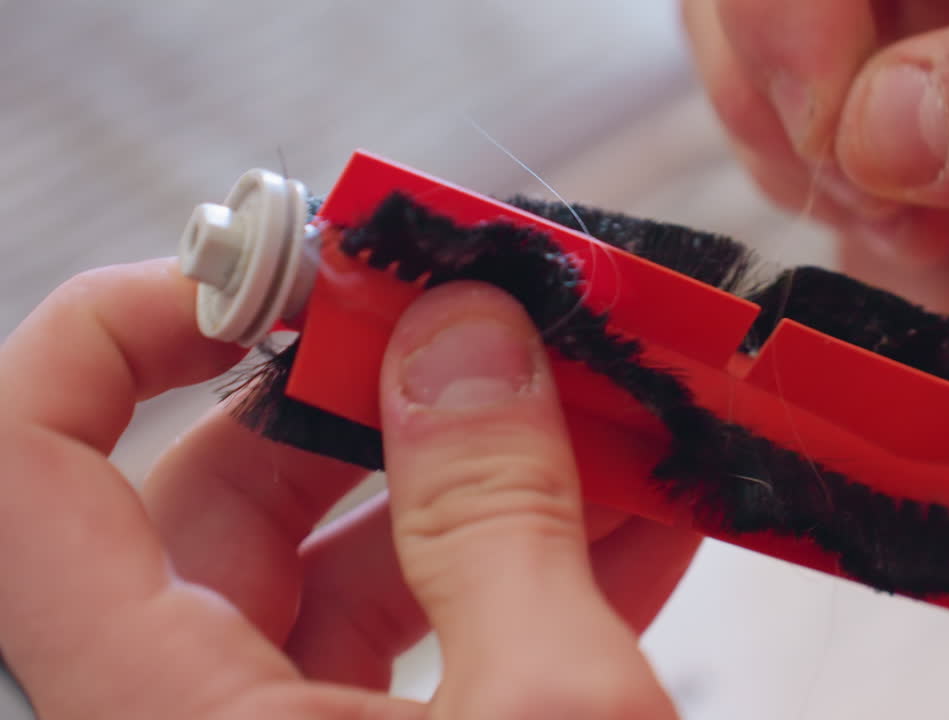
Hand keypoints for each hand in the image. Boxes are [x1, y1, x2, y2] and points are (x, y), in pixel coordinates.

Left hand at [0, 259, 694, 718]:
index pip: (28, 471)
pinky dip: (530, 557)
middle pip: (224, 491)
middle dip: (376, 391)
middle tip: (497, 327)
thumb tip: (467, 337)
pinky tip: (641, 512)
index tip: (269, 270)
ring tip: (609, 413)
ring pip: (347, 555)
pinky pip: (432, 625)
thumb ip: (498, 510)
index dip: (116, 331)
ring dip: (485, 469)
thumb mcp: (543, 717)